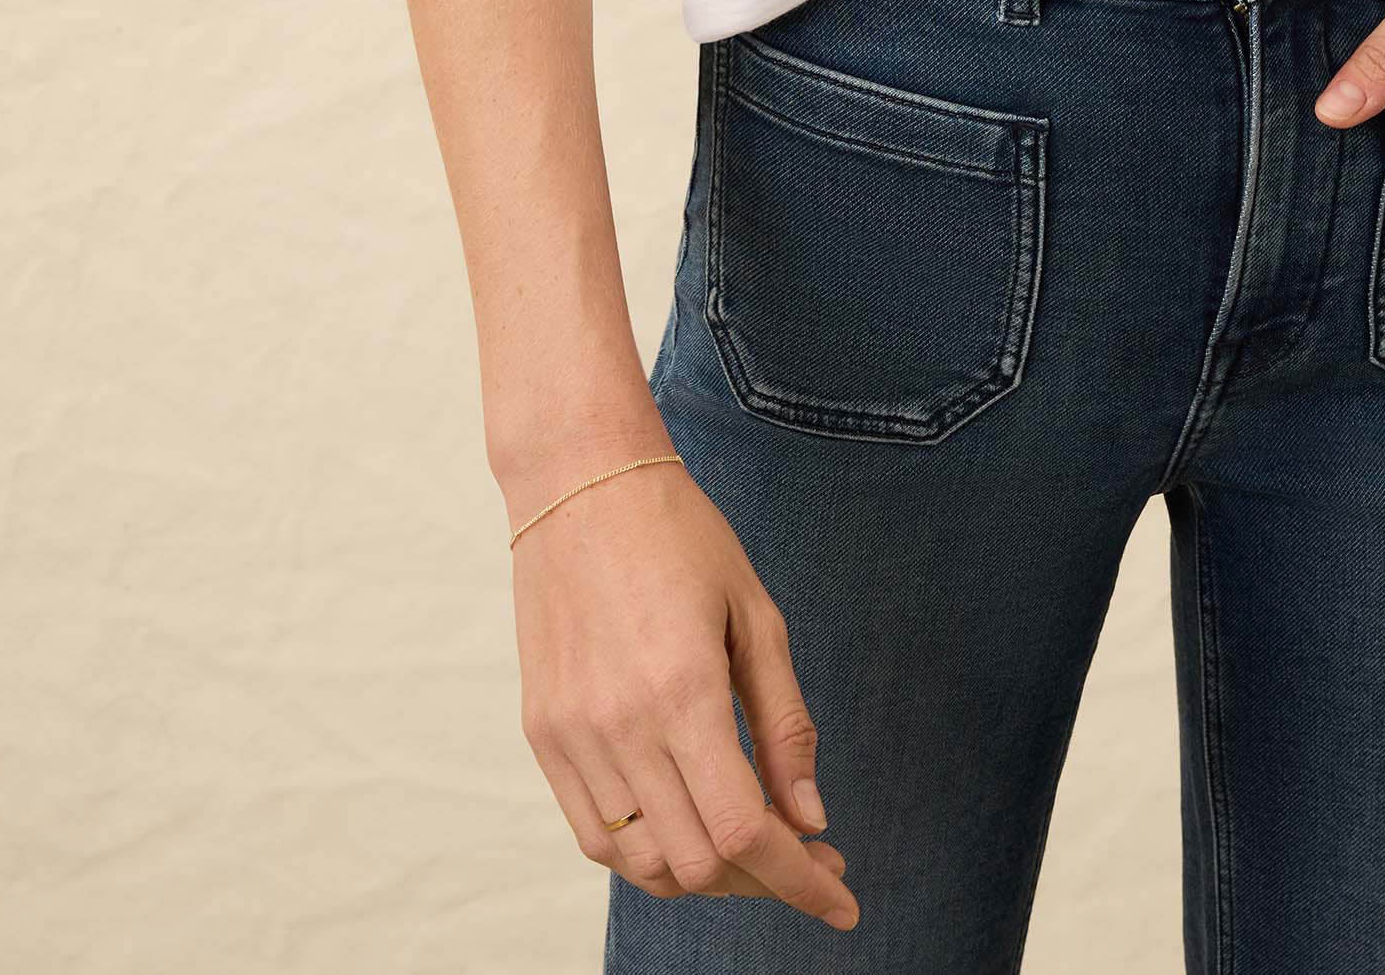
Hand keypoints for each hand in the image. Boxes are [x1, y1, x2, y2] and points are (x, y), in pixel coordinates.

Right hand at [511, 450, 859, 930]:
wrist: (579, 482)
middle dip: (765, 880)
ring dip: (707, 873)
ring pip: (643, 866)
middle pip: (698, 864)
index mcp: (681, 691)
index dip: (799, 882)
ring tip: (753, 841)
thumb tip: (811, 819)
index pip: (743, 833)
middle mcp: (619, 727)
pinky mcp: (542, 735)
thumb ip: (784, 724)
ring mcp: (571, 737)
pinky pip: (595, 836)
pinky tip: (688, 824)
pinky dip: (647, 854)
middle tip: (810, 854)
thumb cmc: (680, 534)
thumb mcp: (755, 614)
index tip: (842, 902)